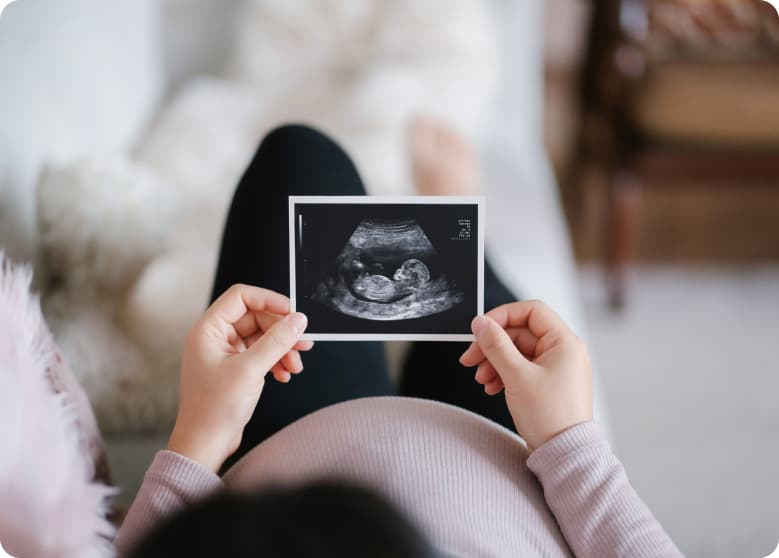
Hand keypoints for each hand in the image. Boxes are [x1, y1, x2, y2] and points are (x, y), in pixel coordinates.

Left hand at [168, 284, 312, 471]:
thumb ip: (276, 341)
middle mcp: (215, 337)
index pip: (241, 297)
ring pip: (262, 337)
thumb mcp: (250, 370)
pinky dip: (275, 361)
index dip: (269, 300)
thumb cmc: (214, 409)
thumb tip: (298, 320)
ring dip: (282, 349)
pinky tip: (284, 375)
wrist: (205, 444)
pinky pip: (261, 354)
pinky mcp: (235, 368)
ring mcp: (225, 353)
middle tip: (303, 344)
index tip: (292, 313)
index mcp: (208, 330)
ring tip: (296, 365)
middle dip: (281, 331)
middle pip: (256, 317)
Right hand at [459, 300, 591, 451]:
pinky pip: (521, 368)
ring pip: (517, 352)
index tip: (481, 329)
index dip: (502, 316)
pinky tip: (491, 387)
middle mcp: (563, 351)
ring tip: (481, 379)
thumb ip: (496, 345)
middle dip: (492, 346)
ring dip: (494, 362)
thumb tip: (481, 323)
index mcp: (565, 342)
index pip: (531, 311)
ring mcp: (555, 368)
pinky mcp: (547, 383)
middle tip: (470, 359)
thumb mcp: (517, 376)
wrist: (564, 455)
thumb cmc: (550, 418)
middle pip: (519, 333)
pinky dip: (503, 374)